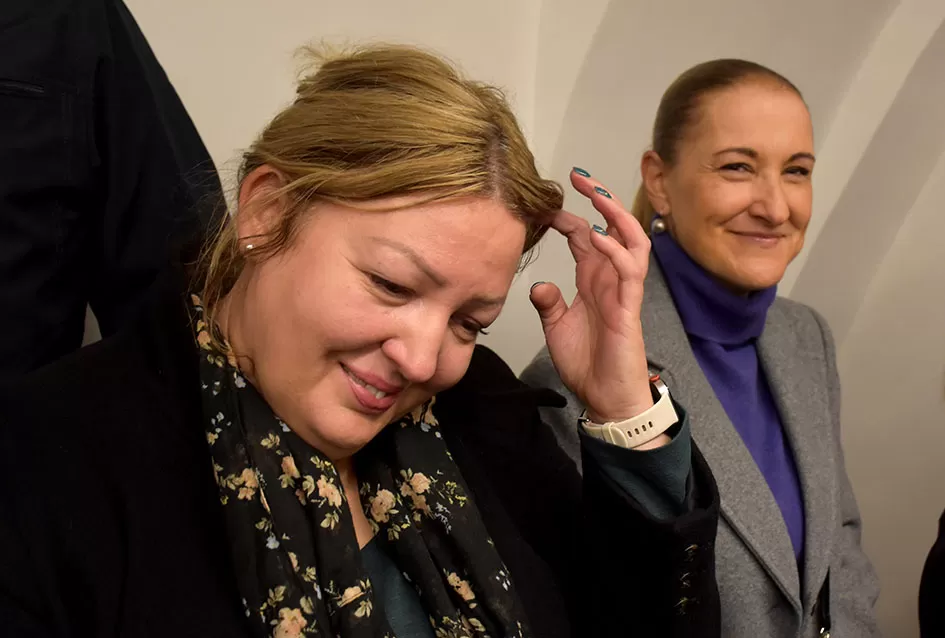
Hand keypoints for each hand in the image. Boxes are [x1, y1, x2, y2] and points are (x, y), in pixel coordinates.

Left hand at [530, 169, 653, 422]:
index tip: (545, 202)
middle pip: (612, 227)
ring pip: (630, 241)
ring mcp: (622, 290)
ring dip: (615, 216)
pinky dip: (615, 251)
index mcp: (592, 280)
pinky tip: (597, 237)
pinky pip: (629, 271)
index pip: (583, 236)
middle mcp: (609, 279)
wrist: (606, 397)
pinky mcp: (629, 307)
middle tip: (579, 177)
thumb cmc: (588, 363)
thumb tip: (538, 284)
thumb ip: (548, 303)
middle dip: (599, 199)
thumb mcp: (556, 327)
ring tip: (596, 195)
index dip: (568, 215)